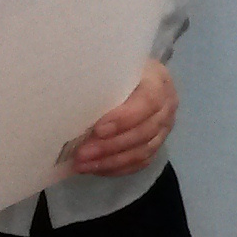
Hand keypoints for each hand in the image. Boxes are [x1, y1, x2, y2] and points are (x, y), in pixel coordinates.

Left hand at [70, 60, 176, 175]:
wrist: (135, 77)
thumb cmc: (116, 70)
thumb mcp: (111, 67)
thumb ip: (100, 81)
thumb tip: (69, 101)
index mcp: (157, 80)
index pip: (149, 102)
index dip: (125, 118)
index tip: (97, 129)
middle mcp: (167, 104)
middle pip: (146, 130)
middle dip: (112, 145)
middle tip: (82, 154)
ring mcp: (165, 126)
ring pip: (144, 150)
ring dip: (112, 161)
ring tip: (83, 165)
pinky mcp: (158, 142)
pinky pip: (143, 161)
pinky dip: (119, 168)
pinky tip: (97, 169)